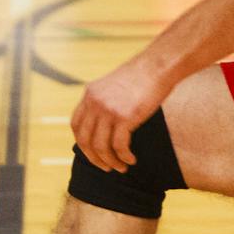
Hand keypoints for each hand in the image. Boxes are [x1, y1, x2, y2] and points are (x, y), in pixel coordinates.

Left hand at [71, 54, 174, 172]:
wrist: (157, 66)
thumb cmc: (142, 76)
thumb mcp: (114, 85)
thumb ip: (104, 101)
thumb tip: (105, 124)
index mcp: (89, 94)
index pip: (75, 124)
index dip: (82, 142)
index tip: (93, 151)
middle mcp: (94, 102)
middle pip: (84, 139)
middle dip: (94, 158)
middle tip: (105, 167)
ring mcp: (108, 110)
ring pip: (101, 146)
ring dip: (110, 161)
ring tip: (121, 167)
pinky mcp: (124, 117)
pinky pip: (119, 145)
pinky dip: (124, 156)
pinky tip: (131, 159)